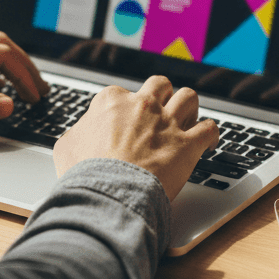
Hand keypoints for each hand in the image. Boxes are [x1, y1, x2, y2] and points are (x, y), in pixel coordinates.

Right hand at [52, 76, 217, 200]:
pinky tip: (209, 142)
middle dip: (162, 95)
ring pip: (189, 97)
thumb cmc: (84, 173)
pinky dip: (212, 134)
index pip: (121, 93)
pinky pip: (209, 129)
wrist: (107, 193)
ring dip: (189, 107)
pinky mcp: (187, 143)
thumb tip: (80, 135)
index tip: (127, 122)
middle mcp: (142, 105)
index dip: (125, 109)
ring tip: (188, 119)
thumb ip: (78, 133)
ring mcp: (166, 122)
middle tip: (161, 111)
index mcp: (112, 101)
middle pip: (160, 85)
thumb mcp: (66, 147)